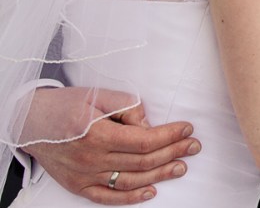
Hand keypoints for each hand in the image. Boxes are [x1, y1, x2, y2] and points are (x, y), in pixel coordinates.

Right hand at [21, 87, 200, 204]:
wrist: (30, 122)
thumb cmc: (67, 105)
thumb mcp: (99, 95)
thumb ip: (128, 106)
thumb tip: (149, 124)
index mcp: (97, 134)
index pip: (143, 140)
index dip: (169, 136)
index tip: (187, 129)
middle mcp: (90, 159)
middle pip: (141, 161)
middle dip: (173, 153)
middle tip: (193, 146)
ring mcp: (83, 176)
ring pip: (130, 181)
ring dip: (160, 175)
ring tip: (181, 167)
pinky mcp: (77, 186)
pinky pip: (107, 197)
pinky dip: (131, 198)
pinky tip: (151, 191)